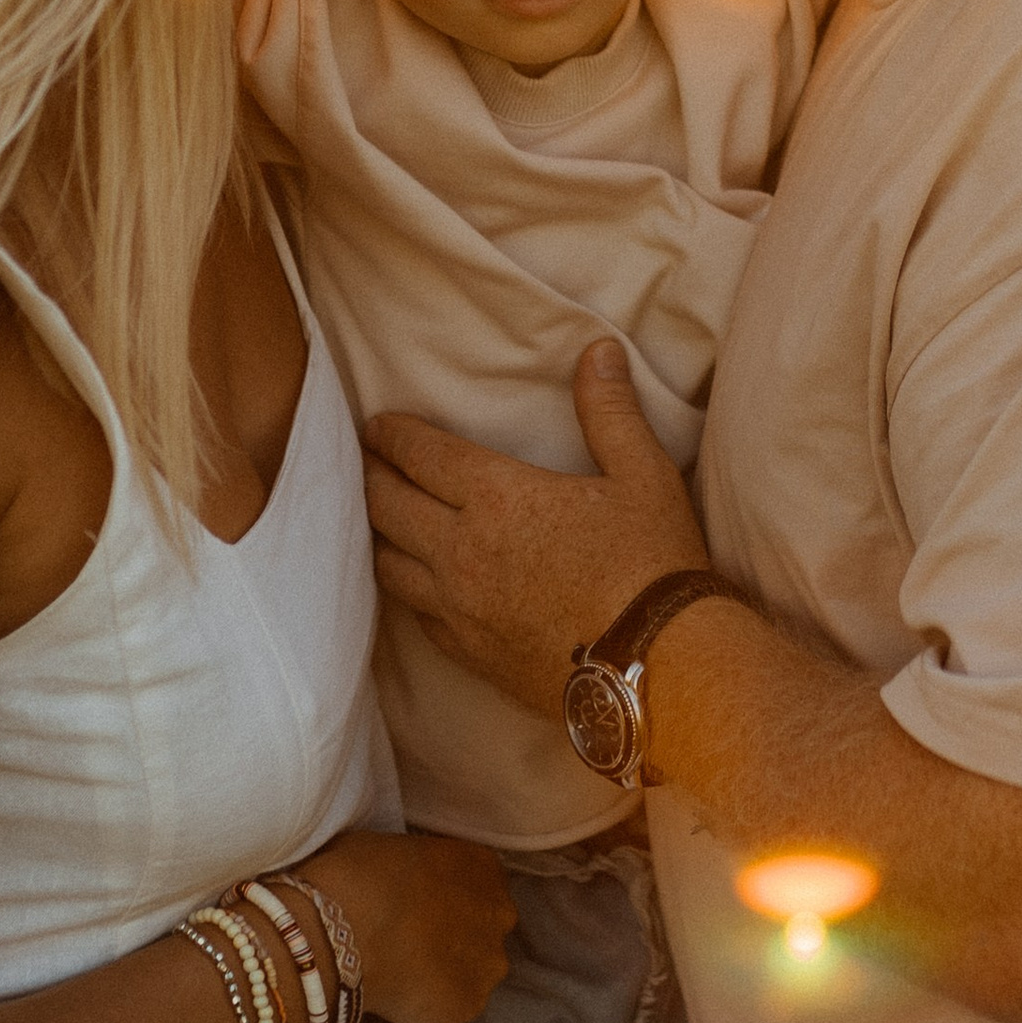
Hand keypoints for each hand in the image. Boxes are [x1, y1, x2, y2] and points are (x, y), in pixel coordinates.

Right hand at [289, 825, 515, 1022]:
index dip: (449, 898)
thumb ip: (421, 867)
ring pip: (475, 971)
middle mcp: (499, 913)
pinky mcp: (470, 1006)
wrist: (347, 934)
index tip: (423, 908)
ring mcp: (488, 964)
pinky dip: (430, 1005)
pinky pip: (452, 1006)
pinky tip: (398, 997)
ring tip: (405, 976)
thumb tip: (408, 883)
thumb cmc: (361, 876)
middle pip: (485, 928)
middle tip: (414, 944)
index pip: (480, 882)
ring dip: (448, 973)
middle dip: (456, 937)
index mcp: (483, 866)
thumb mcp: (397, 848)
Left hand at [363, 343, 710, 719]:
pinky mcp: (469, 655)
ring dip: (377, 534)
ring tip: (376, 517)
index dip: (392, 435)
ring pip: (388, 564)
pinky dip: (405, 589)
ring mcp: (459, 609)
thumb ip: (610, 411)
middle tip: (362, 459)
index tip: (375, 424)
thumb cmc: (653, 564)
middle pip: (387, 505)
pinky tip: (413, 584)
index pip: (422, 455)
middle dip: (369, 476)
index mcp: (498, 497)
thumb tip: (599, 351)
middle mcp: (462, 551)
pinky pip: (415, 615)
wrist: (658, 670)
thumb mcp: (643, 474)